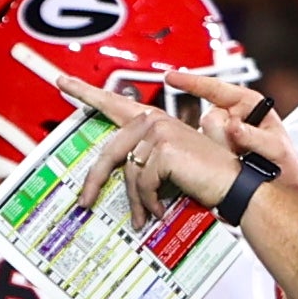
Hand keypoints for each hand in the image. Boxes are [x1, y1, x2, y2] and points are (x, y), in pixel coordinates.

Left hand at [54, 70, 297, 227]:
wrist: (236, 187)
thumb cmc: (205, 178)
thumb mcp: (167, 168)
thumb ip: (142, 162)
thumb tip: (111, 177)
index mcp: (152, 121)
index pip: (113, 103)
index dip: (85, 92)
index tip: (61, 81)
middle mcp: (153, 120)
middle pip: (110, 152)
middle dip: (94, 181)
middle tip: (83, 203)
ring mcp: (159, 131)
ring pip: (126, 173)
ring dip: (134, 201)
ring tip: (143, 217)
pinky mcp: (164, 148)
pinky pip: (141, 182)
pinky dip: (148, 202)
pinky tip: (158, 211)